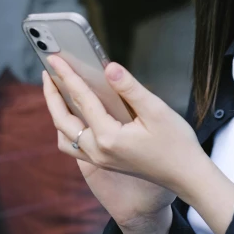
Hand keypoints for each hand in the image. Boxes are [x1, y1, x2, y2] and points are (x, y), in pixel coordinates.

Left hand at [42, 55, 204, 205]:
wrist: (186, 176)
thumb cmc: (176, 143)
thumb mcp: (157, 110)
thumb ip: (130, 88)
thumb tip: (108, 67)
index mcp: (108, 137)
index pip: (81, 99)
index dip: (67, 75)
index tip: (54, 58)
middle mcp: (98, 151)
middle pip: (62, 120)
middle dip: (52, 94)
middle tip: (47, 72)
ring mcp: (99, 159)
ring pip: (65, 135)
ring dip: (56, 112)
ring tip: (56, 92)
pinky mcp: (104, 162)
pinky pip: (74, 144)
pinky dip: (67, 127)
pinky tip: (75, 114)